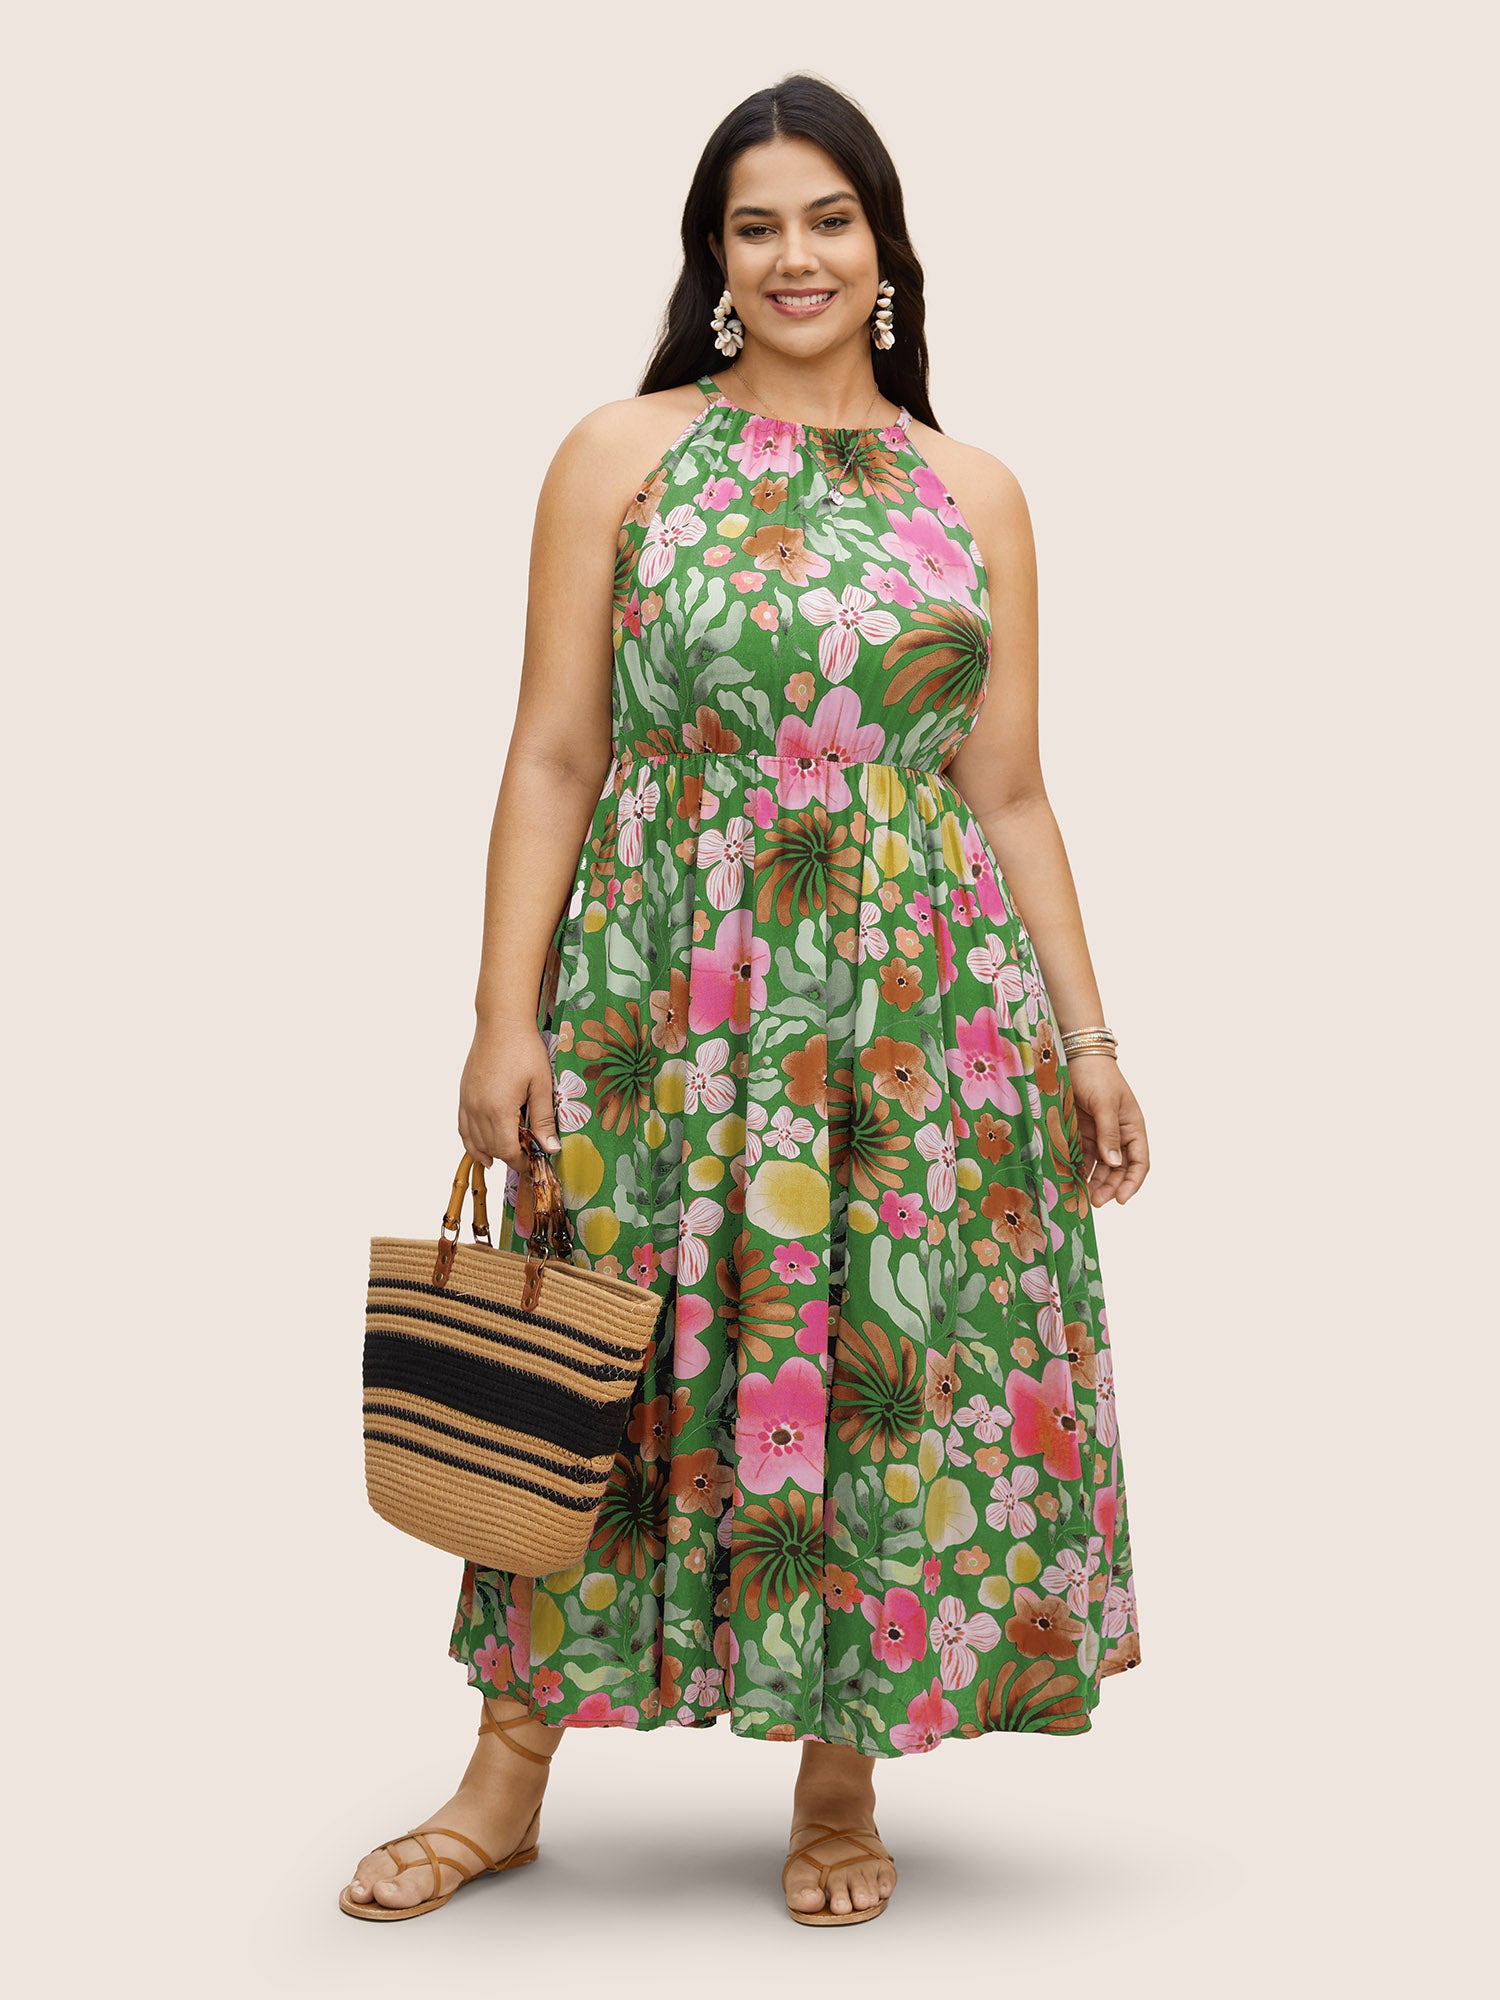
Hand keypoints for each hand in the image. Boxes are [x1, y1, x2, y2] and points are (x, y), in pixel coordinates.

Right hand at [458, 1019, 562, 1175]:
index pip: (506, 1150)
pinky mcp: (463, 1094)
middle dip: (508, 1156)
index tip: (532, 1163)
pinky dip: (471, 1140)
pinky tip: (481, 1146)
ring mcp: (467, 1102)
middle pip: (490, 1148)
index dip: (520, 1162)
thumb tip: (550, 1148)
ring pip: (473, 1140)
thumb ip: (543, 1120)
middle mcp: (477, 1109)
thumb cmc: (524, 1049)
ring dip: (489, 1151)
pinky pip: (462, 1126)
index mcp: (498, 1110)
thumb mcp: (541, 1085)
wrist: (501, 1023)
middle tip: (526, 1156)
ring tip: (505, 1156)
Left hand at [1068, 1054, 1148, 1206]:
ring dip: (1093, 1182)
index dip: (1132, 1182)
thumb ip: (1108, 1133)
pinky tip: (1069, 1180)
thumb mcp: (1105, 1103)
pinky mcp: (1079, 1132)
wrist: (1074, 1055)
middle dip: (1109, 1187)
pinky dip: (1076, 1169)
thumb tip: (1114, 1163)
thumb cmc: (1096, 1075)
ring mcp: (1098, 1134)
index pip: (1139, 1162)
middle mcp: (1118, 1134)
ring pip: (1099, 1167)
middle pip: (1118, 1169)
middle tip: (1095, 1201)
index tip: (1121, 1199)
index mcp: (1132, 1127)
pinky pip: (1080, 1156)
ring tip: (1081, 1197)